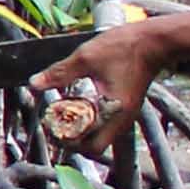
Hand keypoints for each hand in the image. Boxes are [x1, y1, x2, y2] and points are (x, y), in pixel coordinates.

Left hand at [34, 16, 176, 143]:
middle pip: (95, 145)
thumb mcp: (86, 58)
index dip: (70, 144)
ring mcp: (126, 114)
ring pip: (100, 134)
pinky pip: (106, 121)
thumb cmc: (126, 47)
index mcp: (116, 113)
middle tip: (55, 123)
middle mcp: (124, 119)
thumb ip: (59, 72)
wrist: (154, 40)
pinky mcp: (126, 106)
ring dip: (80, 128)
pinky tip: (78, 102)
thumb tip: (34, 84)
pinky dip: (90, 118)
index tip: (53, 128)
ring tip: (63, 112)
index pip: (93, 147)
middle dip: (72, 138)